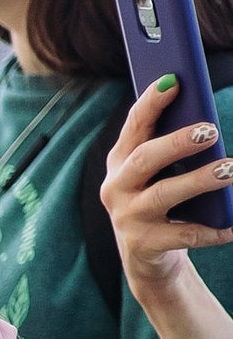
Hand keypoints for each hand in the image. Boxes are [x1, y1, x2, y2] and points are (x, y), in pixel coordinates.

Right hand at [101, 75, 232, 303]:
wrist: (147, 257)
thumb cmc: (160, 201)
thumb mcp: (159, 173)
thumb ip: (169, 147)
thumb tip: (205, 125)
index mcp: (120, 162)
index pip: (134, 127)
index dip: (150, 103)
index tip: (173, 81)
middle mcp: (117, 188)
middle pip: (144, 159)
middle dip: (176, 143)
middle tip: (211, 130)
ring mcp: (128, 218)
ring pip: (163, 195)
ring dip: (198, 180)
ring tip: (230, 169)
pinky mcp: (144, 245)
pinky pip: (184, 235)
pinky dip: (212, 230)